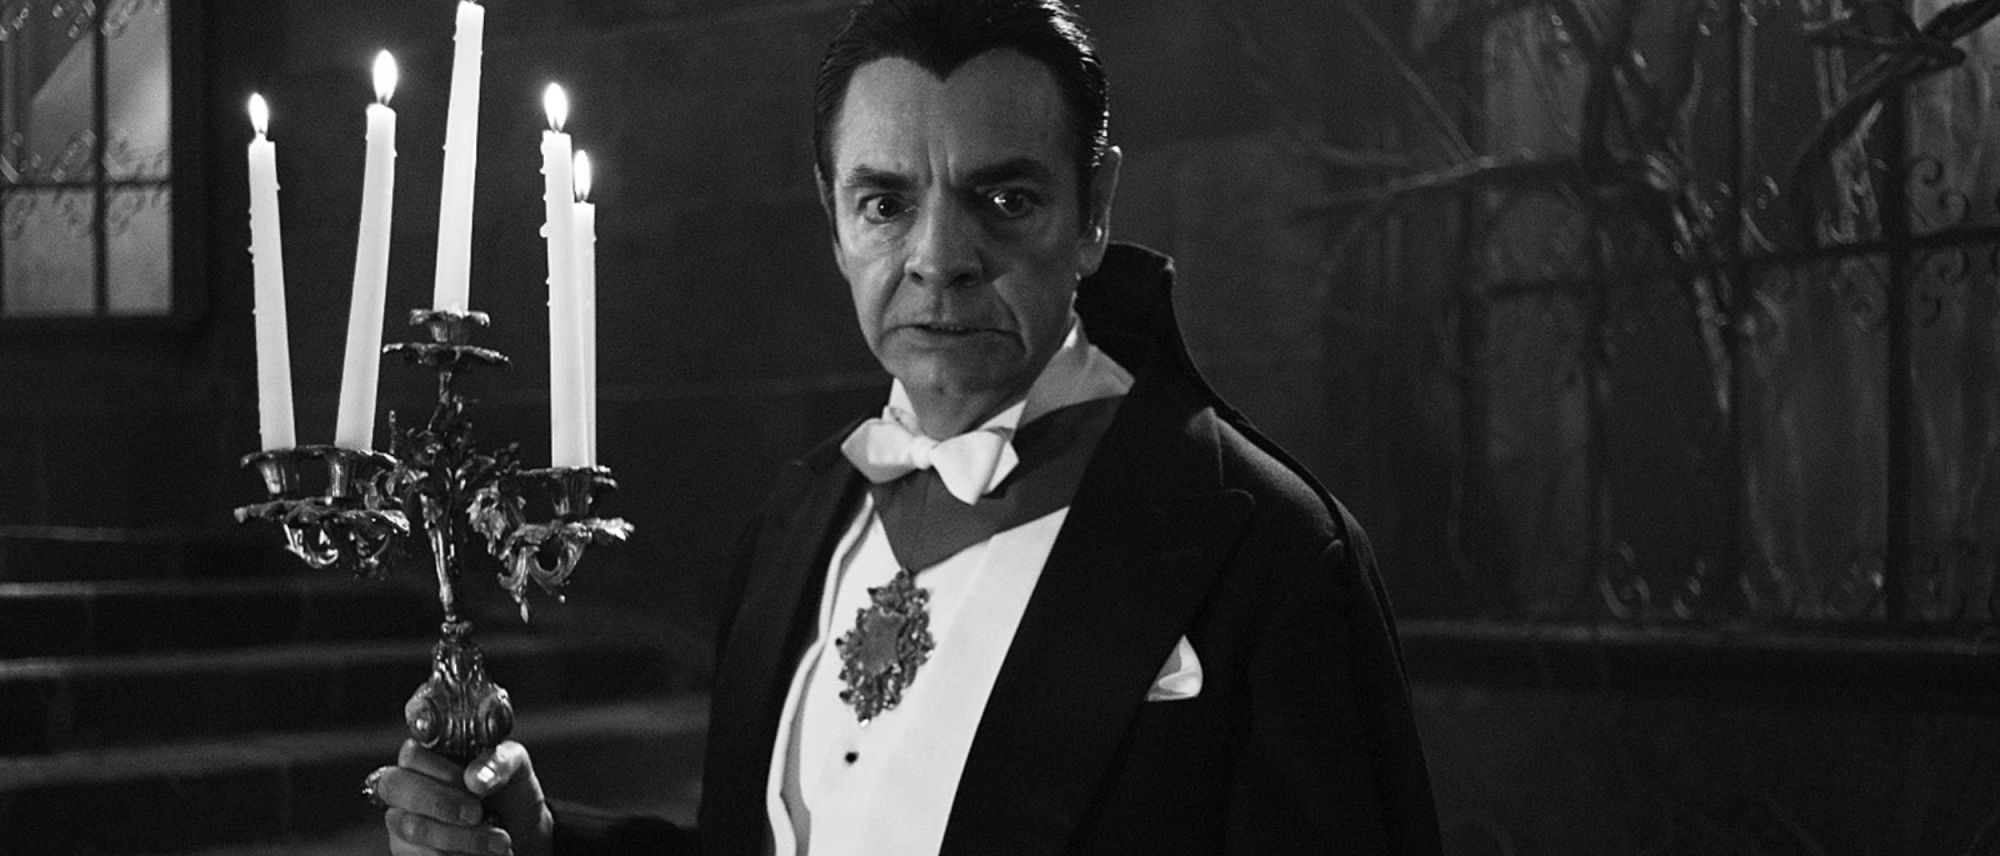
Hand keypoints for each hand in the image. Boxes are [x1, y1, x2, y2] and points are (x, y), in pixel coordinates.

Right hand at [371, 739, 553, 855]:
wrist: (520, 834)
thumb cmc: (510, 793)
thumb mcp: (516, 767)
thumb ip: (499, 762)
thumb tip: (475, 779)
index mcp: (430, 755)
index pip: (411, 753)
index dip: (437, 769)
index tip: (470, 784)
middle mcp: (407, 786)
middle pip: (395, 787)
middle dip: (440, 802)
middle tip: (477, 814)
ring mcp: (402, 821)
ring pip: (412, 828)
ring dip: (461, 837)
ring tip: (499, 841)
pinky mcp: (407, 852)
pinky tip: (483, 854)